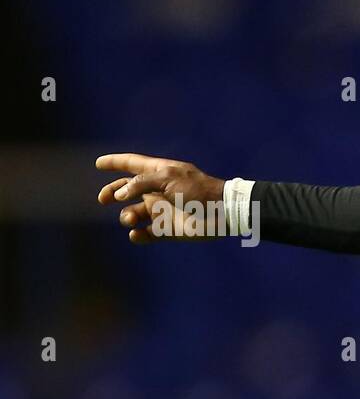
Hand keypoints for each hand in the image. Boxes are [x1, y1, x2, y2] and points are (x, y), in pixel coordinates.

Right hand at [95, 153, 224, 243]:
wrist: (221, 212)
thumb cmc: (198, 190)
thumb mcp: (168, 178)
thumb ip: (141, 183)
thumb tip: (120, 194)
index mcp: (159, 173)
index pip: (132, 164)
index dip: (115, 162)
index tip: (98, 163)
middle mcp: (157, 191)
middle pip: (126, 191)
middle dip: (113, 193)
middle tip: (103, 199)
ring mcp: (161, 210)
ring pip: (133, 213)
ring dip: (127, 216)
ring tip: (132, 218)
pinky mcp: (167, 230)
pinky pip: (145, 234)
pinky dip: (137, 236)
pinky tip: (136, 235)